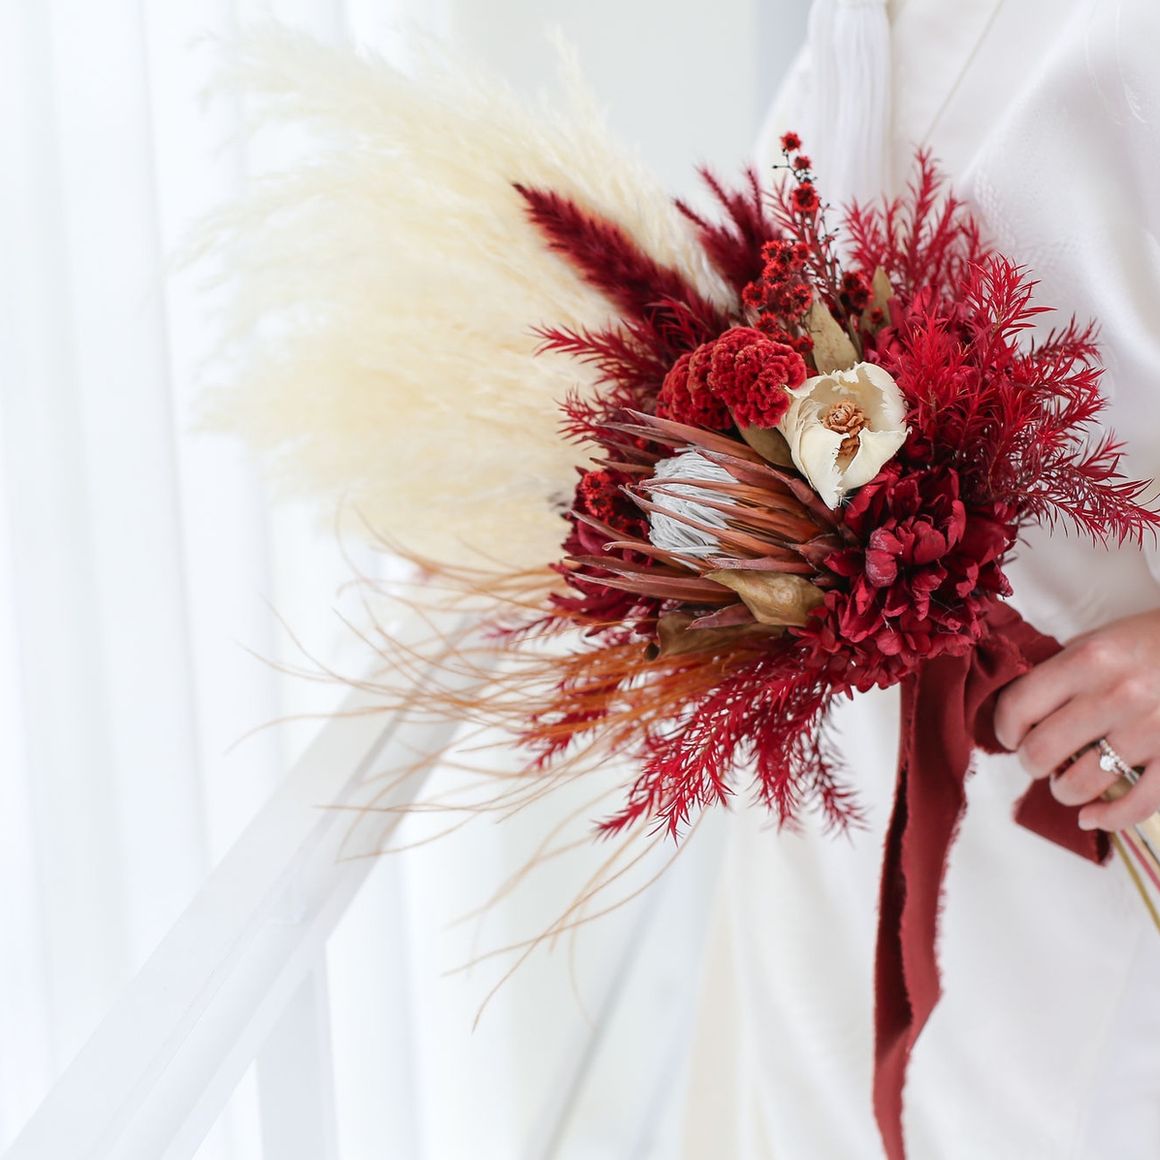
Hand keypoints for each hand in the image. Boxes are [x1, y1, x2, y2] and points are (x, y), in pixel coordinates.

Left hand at [993, 609, 1159, 830]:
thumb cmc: (1153, 642)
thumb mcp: (1100, 640)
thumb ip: (1060, 671)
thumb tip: (1019, 710)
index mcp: (1087, 660)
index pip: (1018, 707)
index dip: (1006, 729)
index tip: (1011, 735)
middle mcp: (1115, 696)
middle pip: (1041, 751)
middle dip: (1031, 763)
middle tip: (1040, 759)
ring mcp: (1149, 730)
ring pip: (1079, 784)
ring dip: (1063, 790)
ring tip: (1067, 782)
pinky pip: (1136, 804)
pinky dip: (1107, 818)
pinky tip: (1092, 816)